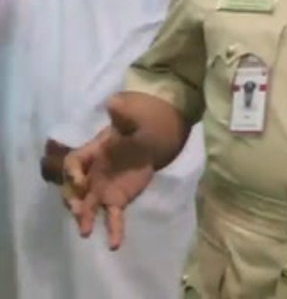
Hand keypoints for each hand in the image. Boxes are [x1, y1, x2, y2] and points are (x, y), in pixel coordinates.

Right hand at [62, 97, 157, 249]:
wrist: (153, 139)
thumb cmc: (138, 126)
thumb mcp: (133, 117)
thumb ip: (123, 114)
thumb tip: (115, 103)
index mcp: (91, 152)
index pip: (73, 163)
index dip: (73, 172)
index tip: (79, 179)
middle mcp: (91, 173)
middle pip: (74, 189)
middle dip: (72, 200)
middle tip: (77, 210)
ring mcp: (102, 189)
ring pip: (88, 206)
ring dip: (84, 218)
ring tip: (84, 232)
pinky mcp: (118, 200)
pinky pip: (113, 217)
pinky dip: (113, 230)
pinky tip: (113, 245)